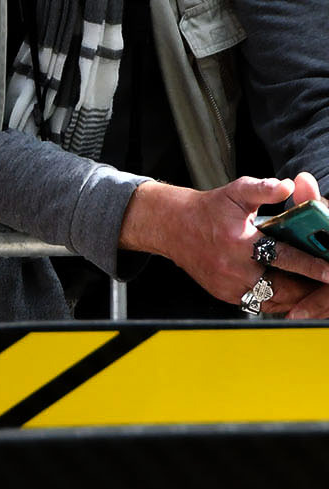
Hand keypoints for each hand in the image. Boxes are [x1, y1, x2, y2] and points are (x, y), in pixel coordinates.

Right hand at [122, 172, 328, 313]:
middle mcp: (232, 268)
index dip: (309, 265)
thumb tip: (288, 185)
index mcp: (238, 242)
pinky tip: (288, 290)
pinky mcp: (224, 295)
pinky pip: (257, 303)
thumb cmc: (210, 209)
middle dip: (306, 287)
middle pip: (280, 287)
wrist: (175, 227)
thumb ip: (264, 189)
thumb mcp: (237, 192)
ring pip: (271, 300)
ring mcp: (228, 285)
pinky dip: (276, 299)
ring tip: (310, 287)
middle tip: (323, 281)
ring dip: (293, 296)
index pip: (282, 257)